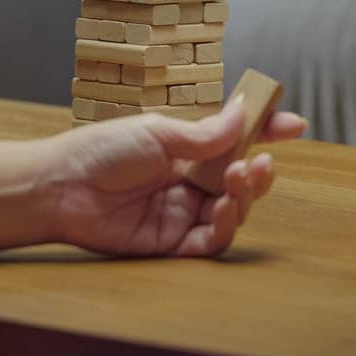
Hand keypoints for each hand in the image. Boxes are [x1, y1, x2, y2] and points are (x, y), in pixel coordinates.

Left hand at [48, 100, 307, 256]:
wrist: (62, 187)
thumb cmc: (101, 151)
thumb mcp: (158, 133)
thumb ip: (204, 133)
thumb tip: (244, 113)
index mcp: (185, 149)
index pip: (234, 140)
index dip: (264, 132)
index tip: (293, 124)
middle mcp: (188, 181)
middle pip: (238, 180)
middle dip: (256, 172)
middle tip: (259, 162)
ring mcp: (182, 212)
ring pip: (232, 210)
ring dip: (243, 196)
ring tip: (236, 179)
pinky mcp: (172, 242)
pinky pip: (211, 240)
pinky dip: (226, 225)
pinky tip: (224, 207)